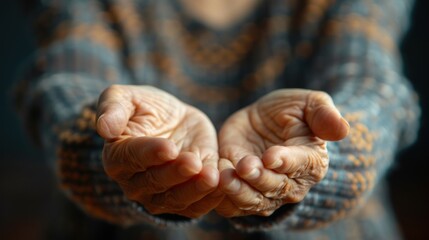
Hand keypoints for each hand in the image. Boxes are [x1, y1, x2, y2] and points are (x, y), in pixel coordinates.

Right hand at [96, 85, 222, 217]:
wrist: (173, 122)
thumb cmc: (146, 108)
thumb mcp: (125, 97)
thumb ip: (112, 108)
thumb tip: (103, 128)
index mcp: (118, 157)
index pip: (132, 158)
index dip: (151, 154)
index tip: (169, 147)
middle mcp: (135, 182)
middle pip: (156, 182)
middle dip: (176, 173)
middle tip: (192, 162)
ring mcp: (159, 195)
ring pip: (177, 198)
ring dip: (195, 189)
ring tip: (211, 176)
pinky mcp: (184, 200)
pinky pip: (196, 206)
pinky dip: (210, 199)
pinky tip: (223, 185)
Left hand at [215, 89, 348, 216]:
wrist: (263, 122)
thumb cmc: (290, 111)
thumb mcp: (309, 103)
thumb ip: (324, 114)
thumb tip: (343, 129)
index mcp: (310, 161)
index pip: (301, 165)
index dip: (286, 161)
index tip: (271, 156)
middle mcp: (291, 184)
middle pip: (275, 187)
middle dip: (259, 177)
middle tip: (244, 166)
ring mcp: (265, 192)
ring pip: (253, 200)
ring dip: (239, 191)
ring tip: (225, 177)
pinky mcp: (242, 192)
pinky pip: (232, 203)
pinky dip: (222, 197)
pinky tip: (213, 182)